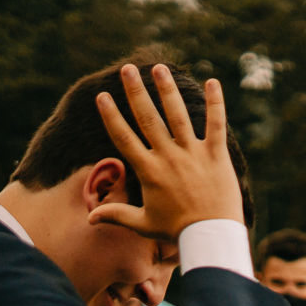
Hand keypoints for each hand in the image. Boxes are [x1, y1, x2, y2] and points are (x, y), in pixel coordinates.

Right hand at [91, 64, 242, 237]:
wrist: (211, 237)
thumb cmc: (176, 231)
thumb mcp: (143, 224)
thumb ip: (117, 214)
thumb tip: (89, 218)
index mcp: (149, 171)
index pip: (124, 138)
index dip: (111, 117)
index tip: (102, 97)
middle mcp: (169, 157)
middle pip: (148, 118)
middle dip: (135, 92)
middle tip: (127, 69)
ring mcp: (193, 154)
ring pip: (178, 115)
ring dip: (167, 90)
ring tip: (159, 68)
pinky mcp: (216, 155)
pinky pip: (217, 124)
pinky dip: (216, 103)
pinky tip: (213, 81)